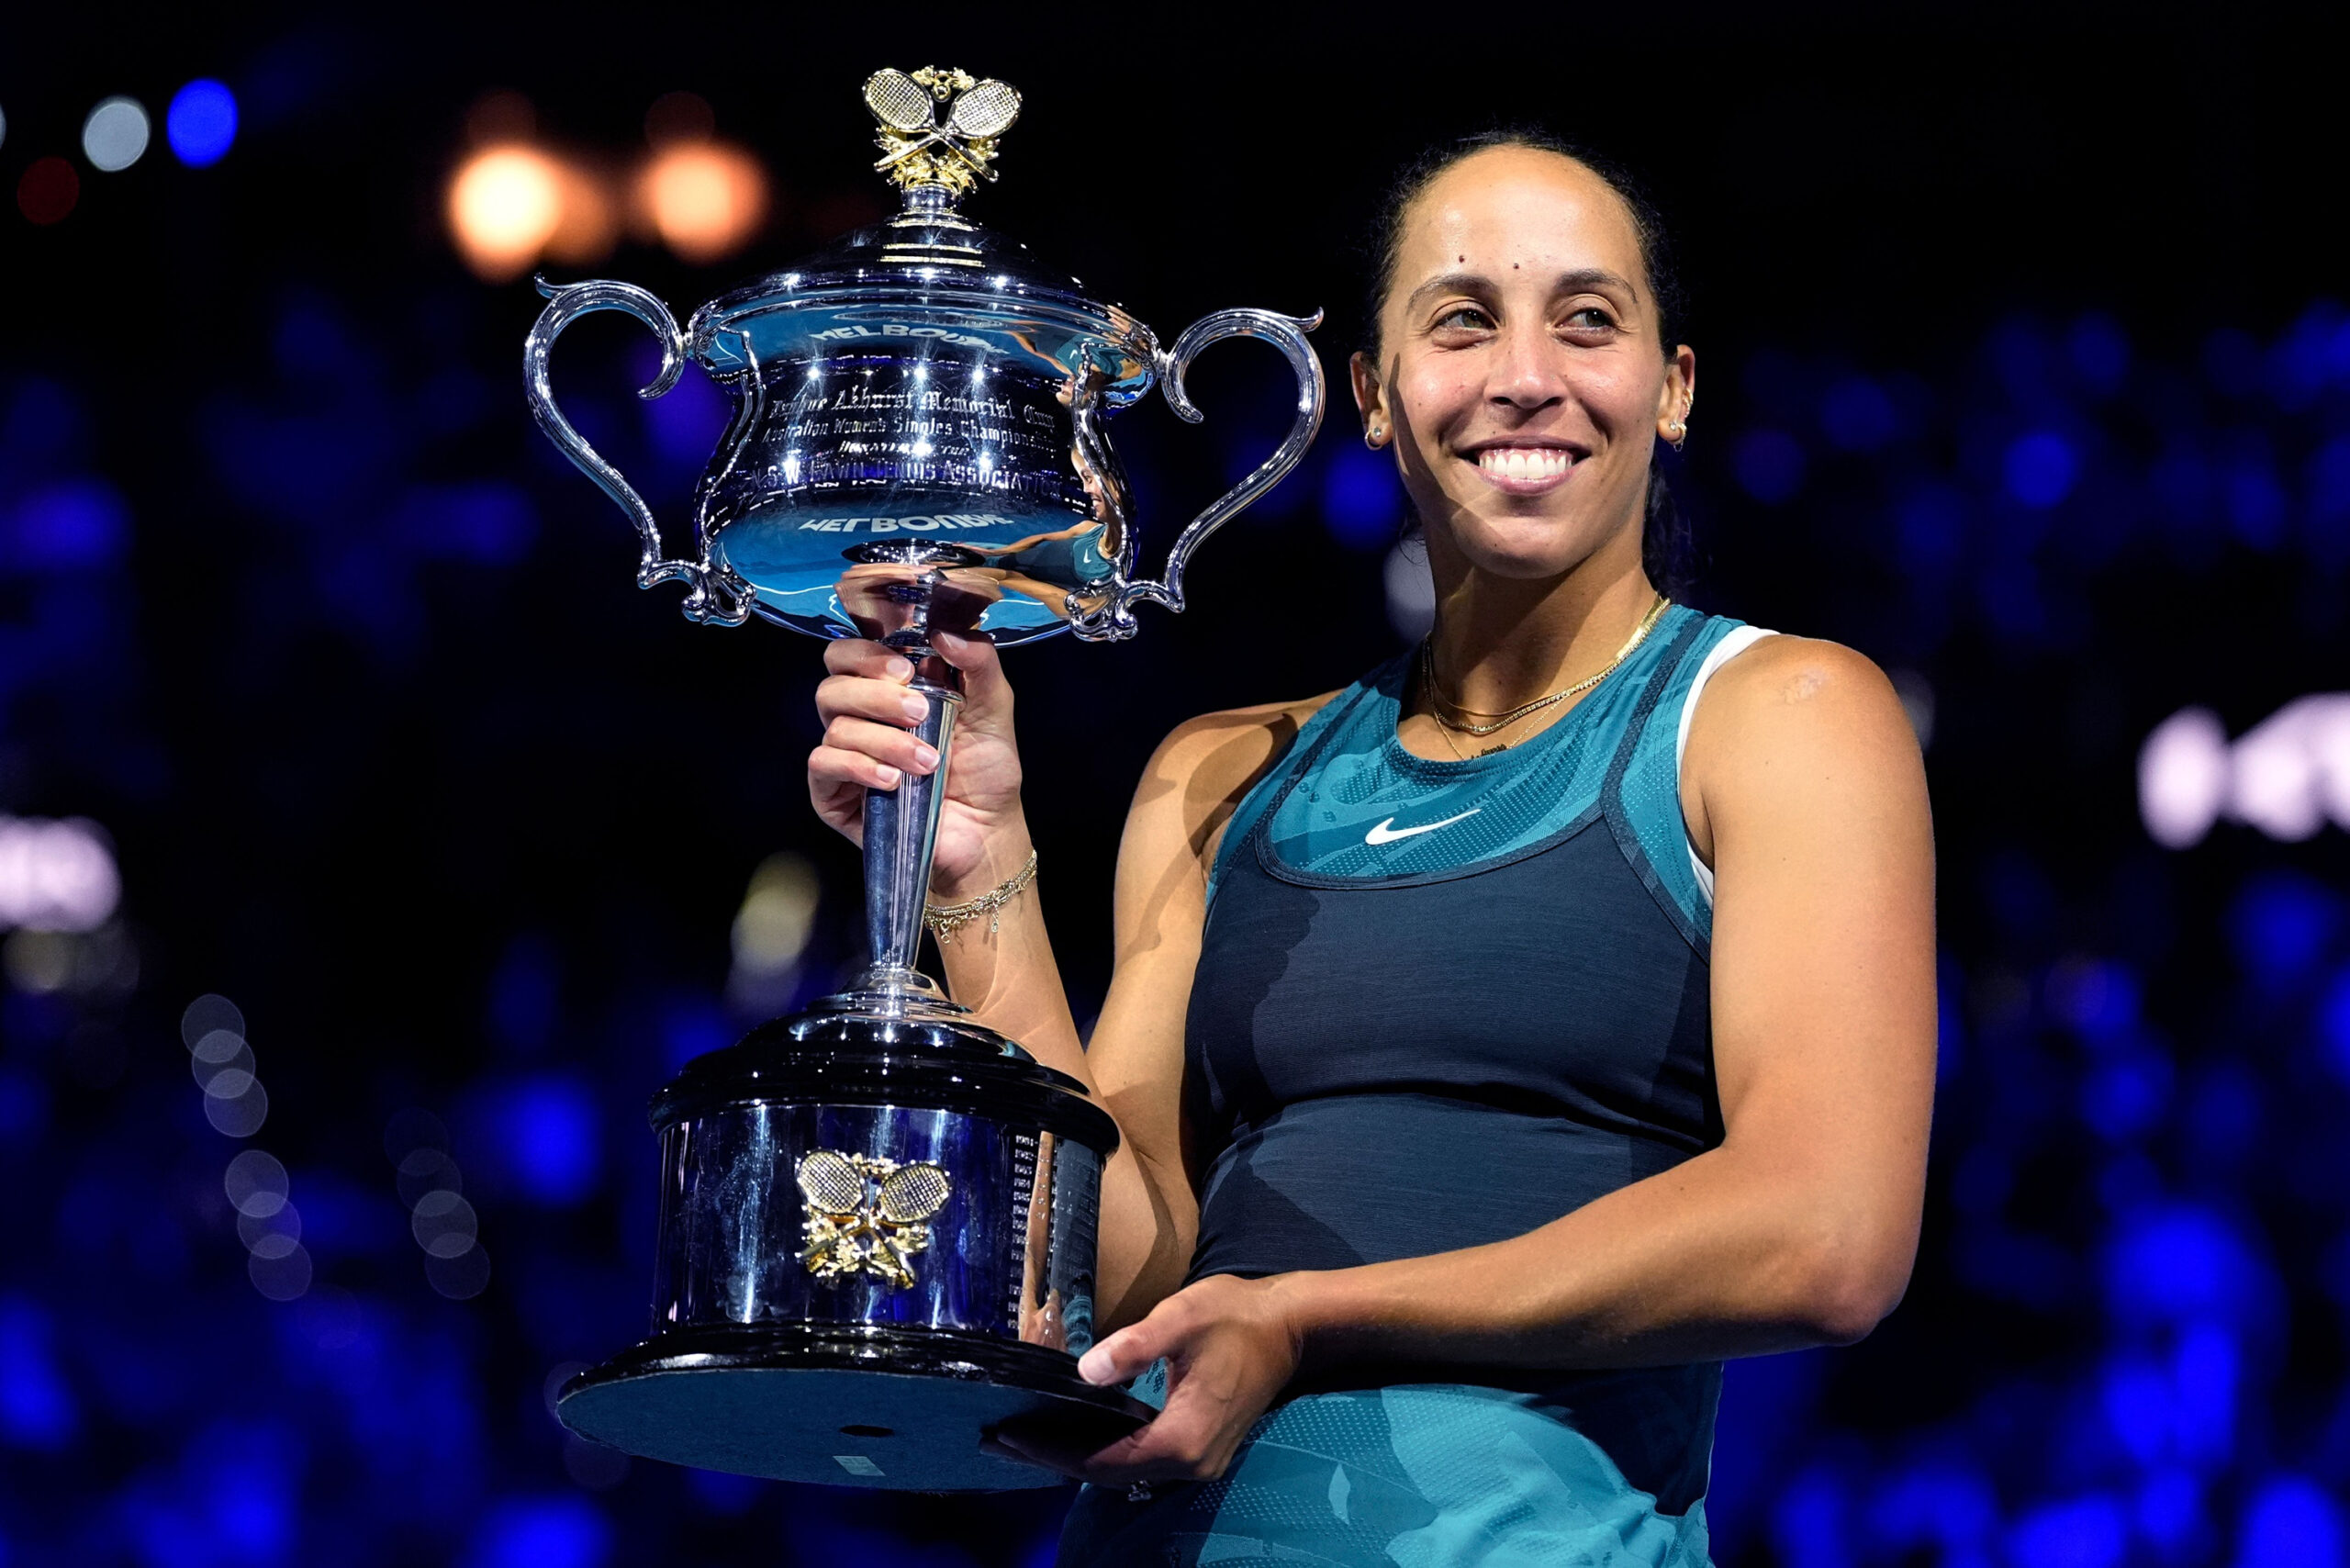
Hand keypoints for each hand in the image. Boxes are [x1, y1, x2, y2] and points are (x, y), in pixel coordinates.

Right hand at [806, 632, 1026, 891]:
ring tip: (927, 762)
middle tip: (919, 713)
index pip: (847, 656)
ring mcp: (844, 757)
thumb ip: (979, 665)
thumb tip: (947, 631)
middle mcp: (860, 720)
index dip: (866, 654)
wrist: (986, 832)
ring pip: (835, 727)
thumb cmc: (985, 773)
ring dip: (885, 741)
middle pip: (833, 686)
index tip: (907, 669)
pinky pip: (823, 765)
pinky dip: (858, 767)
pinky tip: (891, 781)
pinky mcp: (833, 795)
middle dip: (877, 696)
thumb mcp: (994, 710)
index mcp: (888, 692)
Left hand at [987, 1274, 1306, 1484]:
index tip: (1008, 1434)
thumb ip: (1134, 1346)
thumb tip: (1085, 1371)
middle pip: (1107, 1474)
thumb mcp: (1181, 1319)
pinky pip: (1140, 1460)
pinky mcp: (1200, 1448)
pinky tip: (1077, 1433)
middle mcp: (1190, 1463)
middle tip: (1001, 1442)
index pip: (1102, 1460)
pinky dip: (1103, 1450)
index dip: (1051, 1451)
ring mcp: (1198, 1461)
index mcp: (1181, 1439)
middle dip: (1053, 1459)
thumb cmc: (1237, 1317)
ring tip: (1027, 1440)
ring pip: (1123, 1471)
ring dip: (1075, 1458)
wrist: (1289, 1327)